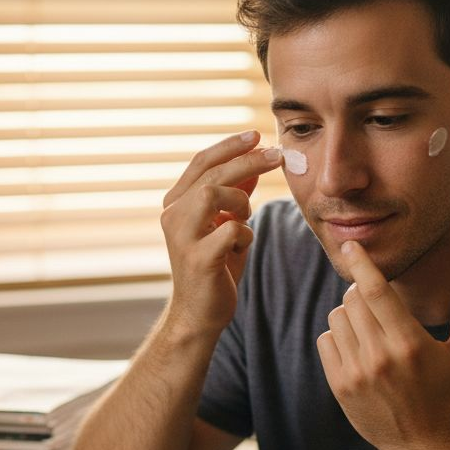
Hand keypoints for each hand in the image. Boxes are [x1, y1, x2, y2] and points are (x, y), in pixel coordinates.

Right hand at [161, 131, 283, 335]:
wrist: (199, 313)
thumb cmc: (214, 268)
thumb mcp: (226, 224)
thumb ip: (235, 195)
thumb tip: (253, 162)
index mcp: (176, 203)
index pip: (202, 162)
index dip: (230, 145)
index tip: (257, 135)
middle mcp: (172, 215)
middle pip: (211, 173)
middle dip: (248, 160)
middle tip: (277, 155)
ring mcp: (182, 237)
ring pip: (213, 194)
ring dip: (240, 201)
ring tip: (245, 217)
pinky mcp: (198, 259)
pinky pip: (231, 230)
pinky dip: (244, 236)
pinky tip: (239, 248)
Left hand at [315, 241, 449, 449]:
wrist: (423, 445)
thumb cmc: (448, 394)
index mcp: (409, 344)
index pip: (375, 292)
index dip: (361, 264)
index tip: (351, 246)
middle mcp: (379, 357)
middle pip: (353, 300)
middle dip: (362, 293)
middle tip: (378, 303)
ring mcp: (355, 373)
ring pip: (337, 318)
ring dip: (350, 315)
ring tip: (372, 329)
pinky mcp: (339, 386)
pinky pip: (326, 340)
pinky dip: (338, 336)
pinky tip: (359, 348)